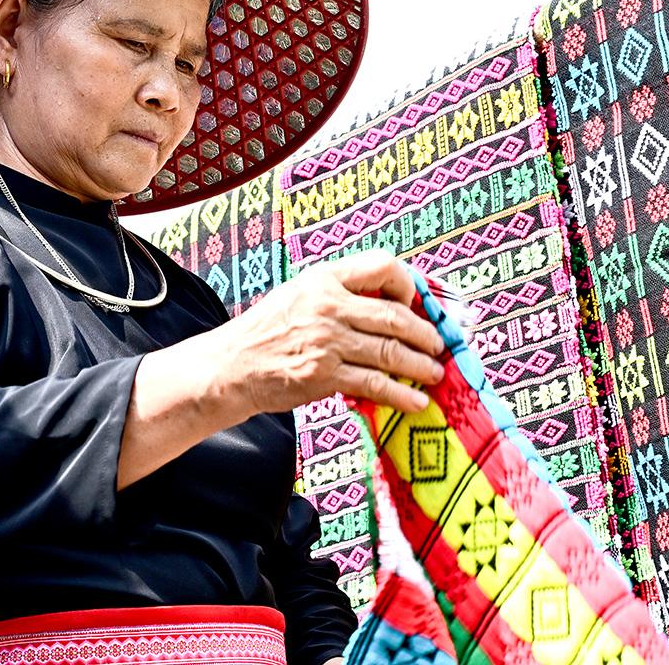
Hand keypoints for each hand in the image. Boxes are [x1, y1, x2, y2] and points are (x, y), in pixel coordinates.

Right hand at [212, 249, 445, 416]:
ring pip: (390, 351)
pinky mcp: (323, 376)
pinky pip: (373, 385)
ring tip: (435, 374)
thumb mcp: (300, 293)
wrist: (231, 365)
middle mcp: (327, 305)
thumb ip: (340, 291)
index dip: (409, 285)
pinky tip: (417, 402)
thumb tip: (391, 302)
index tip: (417, 304)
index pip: (382, 266)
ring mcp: (326, 342)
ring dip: (420, 365)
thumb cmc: (269, 329)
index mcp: (324, 278)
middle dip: (425, 334)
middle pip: (394, 316)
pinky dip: (401, 395)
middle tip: (438, 346)